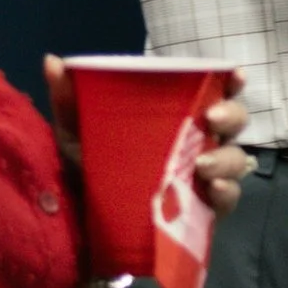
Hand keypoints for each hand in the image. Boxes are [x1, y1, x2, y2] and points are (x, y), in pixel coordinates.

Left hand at [45, 55, 253, 219]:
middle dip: (231, 115)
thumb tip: (53, 60)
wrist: (80, 227)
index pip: (213, 91)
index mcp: (176, 117)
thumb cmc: (87, 170)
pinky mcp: (203, 211)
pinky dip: (225, 193)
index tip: (235, 76)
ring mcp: (203, 178)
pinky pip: (227, 200)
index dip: (230, 81)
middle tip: (210, 119)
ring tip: (201, 166)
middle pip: (233, 122)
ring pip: (235, 159)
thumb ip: (67, 99)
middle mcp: (197, 142)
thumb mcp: (73, 133)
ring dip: (225, 158)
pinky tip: (212, 191)